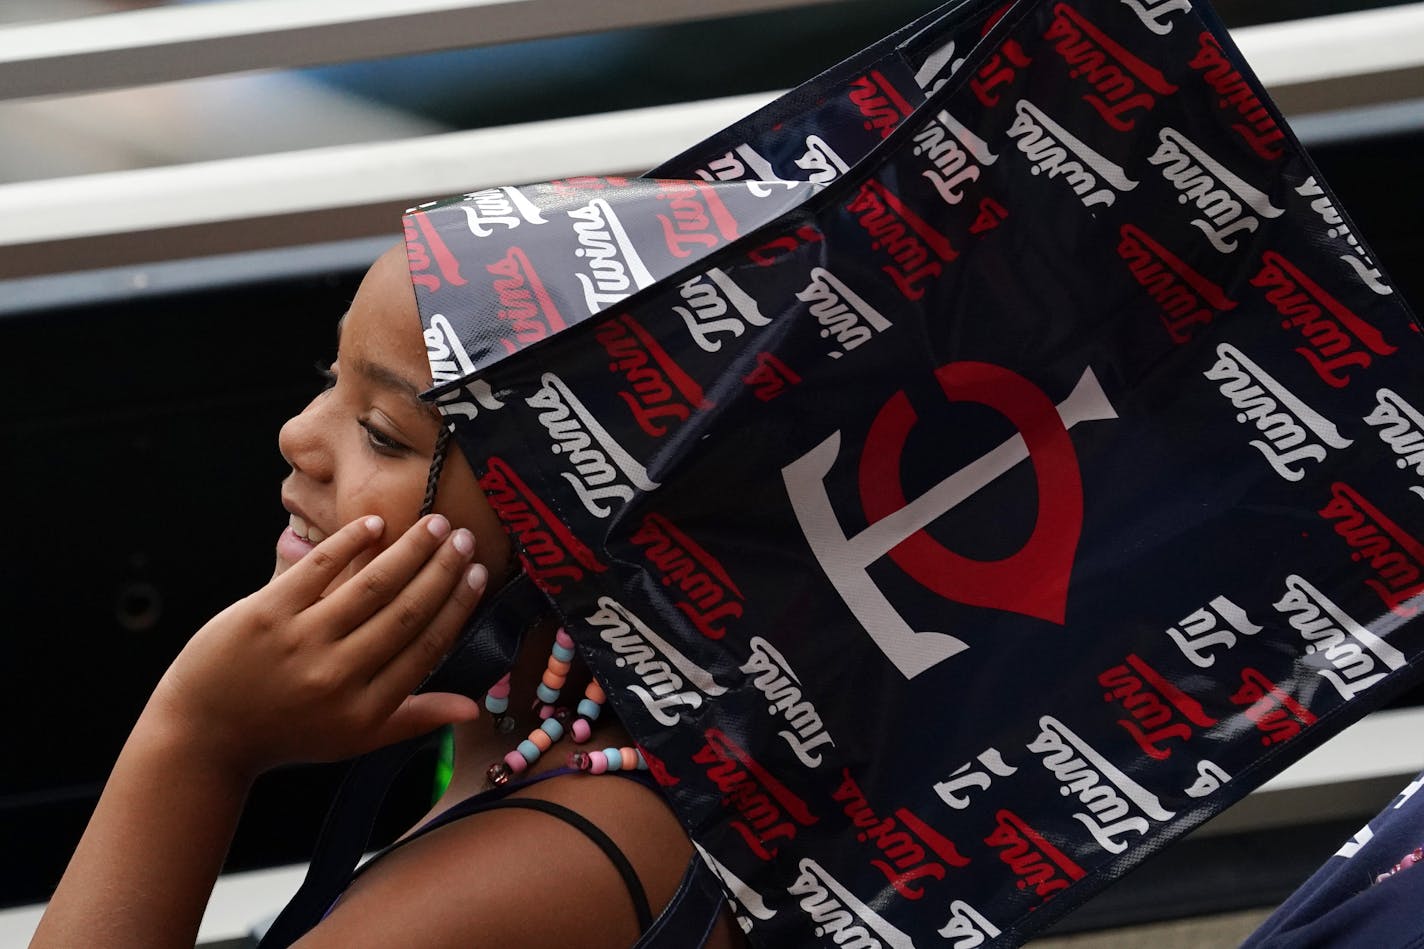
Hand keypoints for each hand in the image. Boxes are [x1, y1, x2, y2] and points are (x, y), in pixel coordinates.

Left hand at [144, 514, 486, 779]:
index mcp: (366, 708)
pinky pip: (317, 569)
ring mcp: (300, 642)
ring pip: (371, 587)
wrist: (204, 734)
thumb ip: (415, 718)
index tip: (478, 574)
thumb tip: (474, 706)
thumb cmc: (286, 734)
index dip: (458, 606)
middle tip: (463, 538)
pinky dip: (350, 543)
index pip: (427, 647)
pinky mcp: (265, 613)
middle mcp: (338, 677)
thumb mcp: (354, 738)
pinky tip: (376, 524)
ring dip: (409, 550)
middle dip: (442, 570)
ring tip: (434, 525)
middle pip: (406, 612)